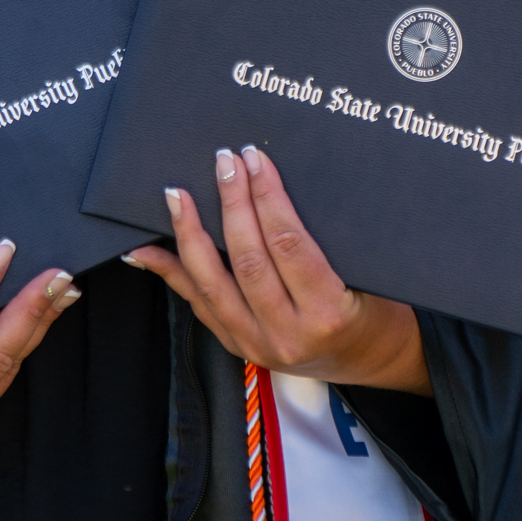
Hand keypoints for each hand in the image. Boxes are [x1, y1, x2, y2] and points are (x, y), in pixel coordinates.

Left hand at [125, 146, 429, 395]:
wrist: (370, 360)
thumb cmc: (374, 309)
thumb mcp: (365, 276)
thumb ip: (321, 243)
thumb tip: (270, 187)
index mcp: (328, 314)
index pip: (288, 244)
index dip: (268, 196)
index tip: (255, 160)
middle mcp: (288, 334)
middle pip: (248, 258)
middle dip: (232, 203)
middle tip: (223, 162)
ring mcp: (257, 344)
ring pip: (213, 283)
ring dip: (191, 234)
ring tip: (178, 195)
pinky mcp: (238, 347)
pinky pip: (199, 304)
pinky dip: (172, 273)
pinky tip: (147, 249)